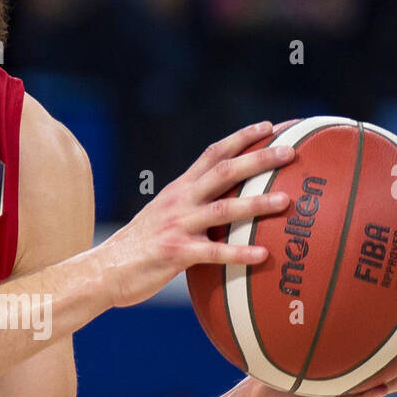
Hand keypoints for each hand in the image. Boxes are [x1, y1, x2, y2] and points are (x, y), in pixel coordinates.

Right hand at [97, 121, 293, 307]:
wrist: (105, 270)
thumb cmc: (140, 247)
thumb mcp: (164, 215)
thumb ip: (191, 205)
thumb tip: (226, 203)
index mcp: (179, 189)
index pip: (213, 153)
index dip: (242, 137)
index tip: (271, 126)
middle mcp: (180, 201)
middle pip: (224, 171)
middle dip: (259, 159)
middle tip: (291, 152)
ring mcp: (177, 226)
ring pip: (223, 208)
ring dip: (257, 204)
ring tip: (286, 201)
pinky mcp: (176, 253)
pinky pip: (213, 253)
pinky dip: (239, 253)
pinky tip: (263, 255)